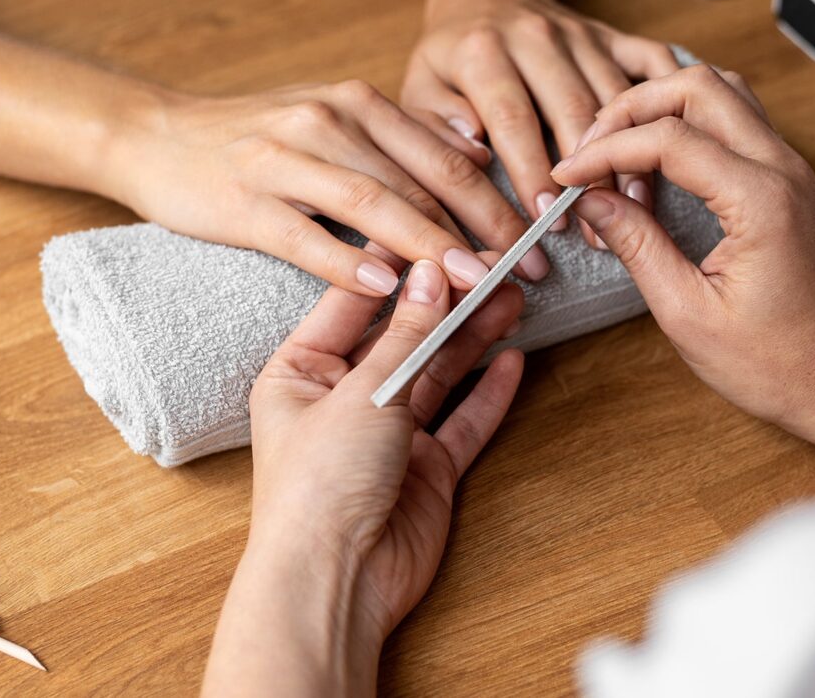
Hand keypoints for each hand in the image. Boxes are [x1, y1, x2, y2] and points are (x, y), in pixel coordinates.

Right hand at [104, 81, 552, 296]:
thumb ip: (401, 139)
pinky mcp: (244, 202)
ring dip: (427, 248)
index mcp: (359, 104)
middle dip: (479, 230)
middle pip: (419, 181)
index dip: (498, 200)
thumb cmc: (257, 139)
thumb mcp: (335, 121)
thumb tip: (476, 154)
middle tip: (524, 273)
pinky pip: (305, 236)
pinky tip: (384, 289)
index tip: (537, 242)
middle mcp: (328, 122)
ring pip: (372, 205)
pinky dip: (347, 263)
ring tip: (471, 285)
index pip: (444, 156)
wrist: (157, 135)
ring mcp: (283, 160)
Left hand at [204, 260, 524, 694]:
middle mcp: (342, 399)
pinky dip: (489, 391)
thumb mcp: (362, 395)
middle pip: (403, 336)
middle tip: (494, 265)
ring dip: (474, 337)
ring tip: (513, 297)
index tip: (441, 233)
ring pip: (438, 373)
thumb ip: (405, 337)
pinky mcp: (425, 470)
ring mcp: (386, 435)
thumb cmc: (318, 488)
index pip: (355, 302)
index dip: (400, 268)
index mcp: (300, 372)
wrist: (334, 582)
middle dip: (448, 302)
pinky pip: (462, 420)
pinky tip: (514, 358)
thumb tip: (431, 274)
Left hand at [403, 0, 681, 246]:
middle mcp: (537, 39)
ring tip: (636, 209)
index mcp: (484, 52)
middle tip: (595, 229)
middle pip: (572, 109)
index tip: (544, 215)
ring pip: (617, 97)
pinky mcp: (612, 37)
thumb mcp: (420, 84)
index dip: (531, 169)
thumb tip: (473, 153)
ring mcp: (581, 36)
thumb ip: (436, 122)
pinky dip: (670, 103)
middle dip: (589, 173)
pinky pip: (653, 64)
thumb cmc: (453, 53)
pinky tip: (676, 148)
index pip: (512, 116)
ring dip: (631, 155)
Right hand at [551, 65, 814, 433]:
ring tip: (618, 160)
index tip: (564, 178)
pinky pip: (731, 121)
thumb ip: (637, 245)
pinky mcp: (783, 179)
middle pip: (697, 86)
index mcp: (760, 200)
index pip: (667, 139)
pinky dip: (684, 127)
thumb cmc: (772, 362)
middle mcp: (781, 168)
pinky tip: (652, 170)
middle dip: (630, 109)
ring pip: (718, 92)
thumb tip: (588, 200)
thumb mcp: (686, 312)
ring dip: (660, 110)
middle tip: (588, 154)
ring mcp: (787, 168)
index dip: (604, 151)